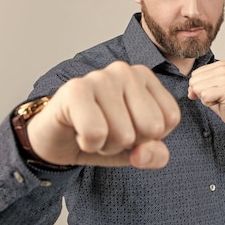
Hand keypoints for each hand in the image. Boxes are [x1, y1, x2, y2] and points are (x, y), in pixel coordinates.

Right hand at [27, 61, 180, 168]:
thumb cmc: (99, 136)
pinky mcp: (75, 89)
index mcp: (145, 77)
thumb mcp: (136, 151)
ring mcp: (100, 76)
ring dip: (106, 145)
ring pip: (124, 134)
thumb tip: (142, 154)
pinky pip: (96, 133)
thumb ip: (155, 154)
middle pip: (152, 127)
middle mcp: (125, 70)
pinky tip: (79, 131)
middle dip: (129, 142)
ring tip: (92, 131)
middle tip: (107, 132)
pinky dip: (89, 144)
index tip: (127, 128)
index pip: (170, 119)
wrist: (54, 138)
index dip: (149, 137)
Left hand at [188, 61, 224, 136]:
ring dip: (205, 99)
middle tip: (217, 97)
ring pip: (197, 88)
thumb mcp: (209, 90)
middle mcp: (223, 68)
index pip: (194, 74)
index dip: (200, 88)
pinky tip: (221, 103)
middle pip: (193, 81)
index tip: (215, 92)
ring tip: (219, 99)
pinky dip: (209, 103)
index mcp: (220, 65)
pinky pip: (203, 96)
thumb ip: (197, 86)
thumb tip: (189, 91)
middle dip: (201, 93)